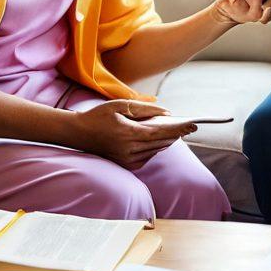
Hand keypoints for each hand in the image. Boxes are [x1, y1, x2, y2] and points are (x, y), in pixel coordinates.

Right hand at [73, 99, 196, 169]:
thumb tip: (167, 112)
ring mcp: (128, 160)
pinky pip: (148, 156)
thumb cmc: (99, 115)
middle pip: (161, 142)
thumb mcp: (121, 105)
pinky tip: (159, 138)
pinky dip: (155, 146)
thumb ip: (145, 109)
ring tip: (178, 130)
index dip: (178, 128)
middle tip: (190, 126)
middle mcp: (129, 150)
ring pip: (156, 149)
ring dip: (167, 140)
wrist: (78, 133)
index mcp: (128, 134)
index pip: (160, 132)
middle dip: (176, 133)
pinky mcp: (126, 165)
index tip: (192, 124)